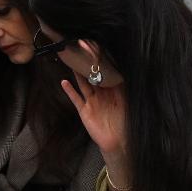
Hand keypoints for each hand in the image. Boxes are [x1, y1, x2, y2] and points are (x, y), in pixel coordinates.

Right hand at [57, 48, 128, 163]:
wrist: (118, 142)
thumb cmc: (126, 123)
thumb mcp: (127, 103)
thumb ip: (124, 88)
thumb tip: (123, 72)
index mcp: (113, 90)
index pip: (106, 72)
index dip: (102, 61)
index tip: (98, 49)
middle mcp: (102, 94)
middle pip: (93, 75)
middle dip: (88, 64)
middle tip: (82, 50)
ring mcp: (92, 101)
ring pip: (84, 84)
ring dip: (78, 74)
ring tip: (72, 61)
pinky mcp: (84, 110)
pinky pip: (76, 98)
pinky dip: (70, 91)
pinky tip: (64, 82)